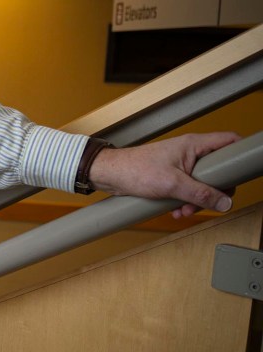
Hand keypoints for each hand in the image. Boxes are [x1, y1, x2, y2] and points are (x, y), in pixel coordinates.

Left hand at [89, 132, 239, 218]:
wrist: (109, 175)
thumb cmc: (134, 169)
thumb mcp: (172, 184)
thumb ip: (201, 194)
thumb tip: (224, 202)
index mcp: (193, 145)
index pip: (229, 141)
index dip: (240, 154)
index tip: (242, 173)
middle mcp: (190, 152)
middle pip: (219, 170)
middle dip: (214, 191)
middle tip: (205, 202)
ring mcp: (181, 164)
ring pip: (203, 183)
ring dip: (197, 200)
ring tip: (183, 210)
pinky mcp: (172, 176)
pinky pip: (188, 189)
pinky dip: (185, 201)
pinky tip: (176, 210)